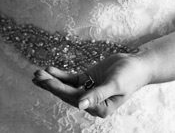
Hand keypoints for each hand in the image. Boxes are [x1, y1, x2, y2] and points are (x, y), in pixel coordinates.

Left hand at [31, 53, 149, 118]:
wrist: (138, 65)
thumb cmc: (130, 76)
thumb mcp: (115, 85)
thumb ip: (98, 95)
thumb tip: (81, 105)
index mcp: (100, 109)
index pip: (75, 99)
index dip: (59, 89)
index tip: (46, 80)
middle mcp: (92, 102)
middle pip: (67, 93)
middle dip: (51, 84)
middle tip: (37, 75)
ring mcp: (88, 90)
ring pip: (66, 87)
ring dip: (52, 80)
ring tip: (37, 73)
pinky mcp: (88, 80)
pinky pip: (71, 79)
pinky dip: (60, 74)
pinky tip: (49, 69)